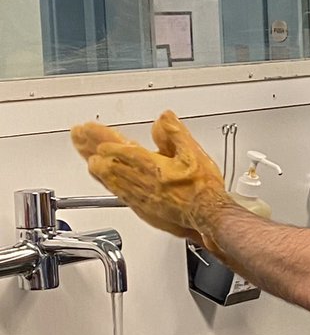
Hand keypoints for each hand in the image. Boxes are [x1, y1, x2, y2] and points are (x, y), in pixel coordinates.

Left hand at [70, 111, 229, 240]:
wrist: (207, 215)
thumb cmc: (203, 189)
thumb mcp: (194, 153)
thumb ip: (176, 134)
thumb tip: (163, 119)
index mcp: (154, 167)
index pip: (122, 149)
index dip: (103, 138)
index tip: (90, 129)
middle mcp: (142, 183)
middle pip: (109, 162)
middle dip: (90, 147)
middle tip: (77, 137)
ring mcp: (139, 197)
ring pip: (109, 179)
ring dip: (95, 165)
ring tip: (85, 156)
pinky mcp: (141, 208)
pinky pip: (117, 193)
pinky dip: (106, 182)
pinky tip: (103, 179)